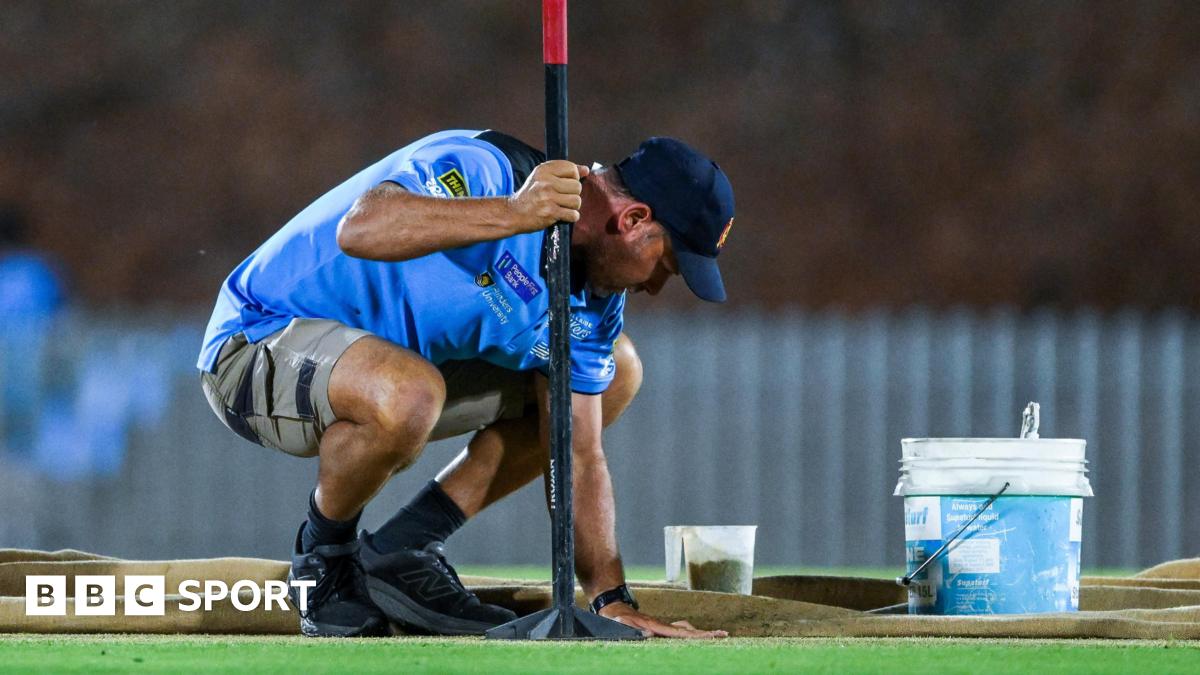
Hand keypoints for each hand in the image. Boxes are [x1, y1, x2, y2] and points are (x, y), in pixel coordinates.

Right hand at [506, 160, 589, 232]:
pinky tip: (561, 215)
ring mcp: (547, 197)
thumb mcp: (543, 178)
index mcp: (543, 170)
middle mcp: (545, 182)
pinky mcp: (550, 212)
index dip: (573, 178)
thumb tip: (586, 170)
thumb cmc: (531, 196)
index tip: (565, 184)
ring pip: (576, 201)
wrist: (513, 213)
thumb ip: (564, 172)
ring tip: (561, 207)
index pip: (572, 169)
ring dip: (572, 207)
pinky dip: (570, 217)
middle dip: (572, 194)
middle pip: (577, 186)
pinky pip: (573, 214)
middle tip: (561, 198)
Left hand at [598, 601, 728, 638]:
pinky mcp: (658, 628)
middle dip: (706, 634)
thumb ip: (633, 629)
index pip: (681, 633)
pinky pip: (677, 631)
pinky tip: (692, 636)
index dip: (698, 635)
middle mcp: (662, 626)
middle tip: (724, 635)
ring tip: (714, 637)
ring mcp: (661, 626)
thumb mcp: (620, 624)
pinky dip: (688, 634)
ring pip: (684, 630)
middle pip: (688, 631)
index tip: (714, 635)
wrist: (612, 607)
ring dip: (699, 634)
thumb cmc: (614, 618)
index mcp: (656, 627)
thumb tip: (650, 635)